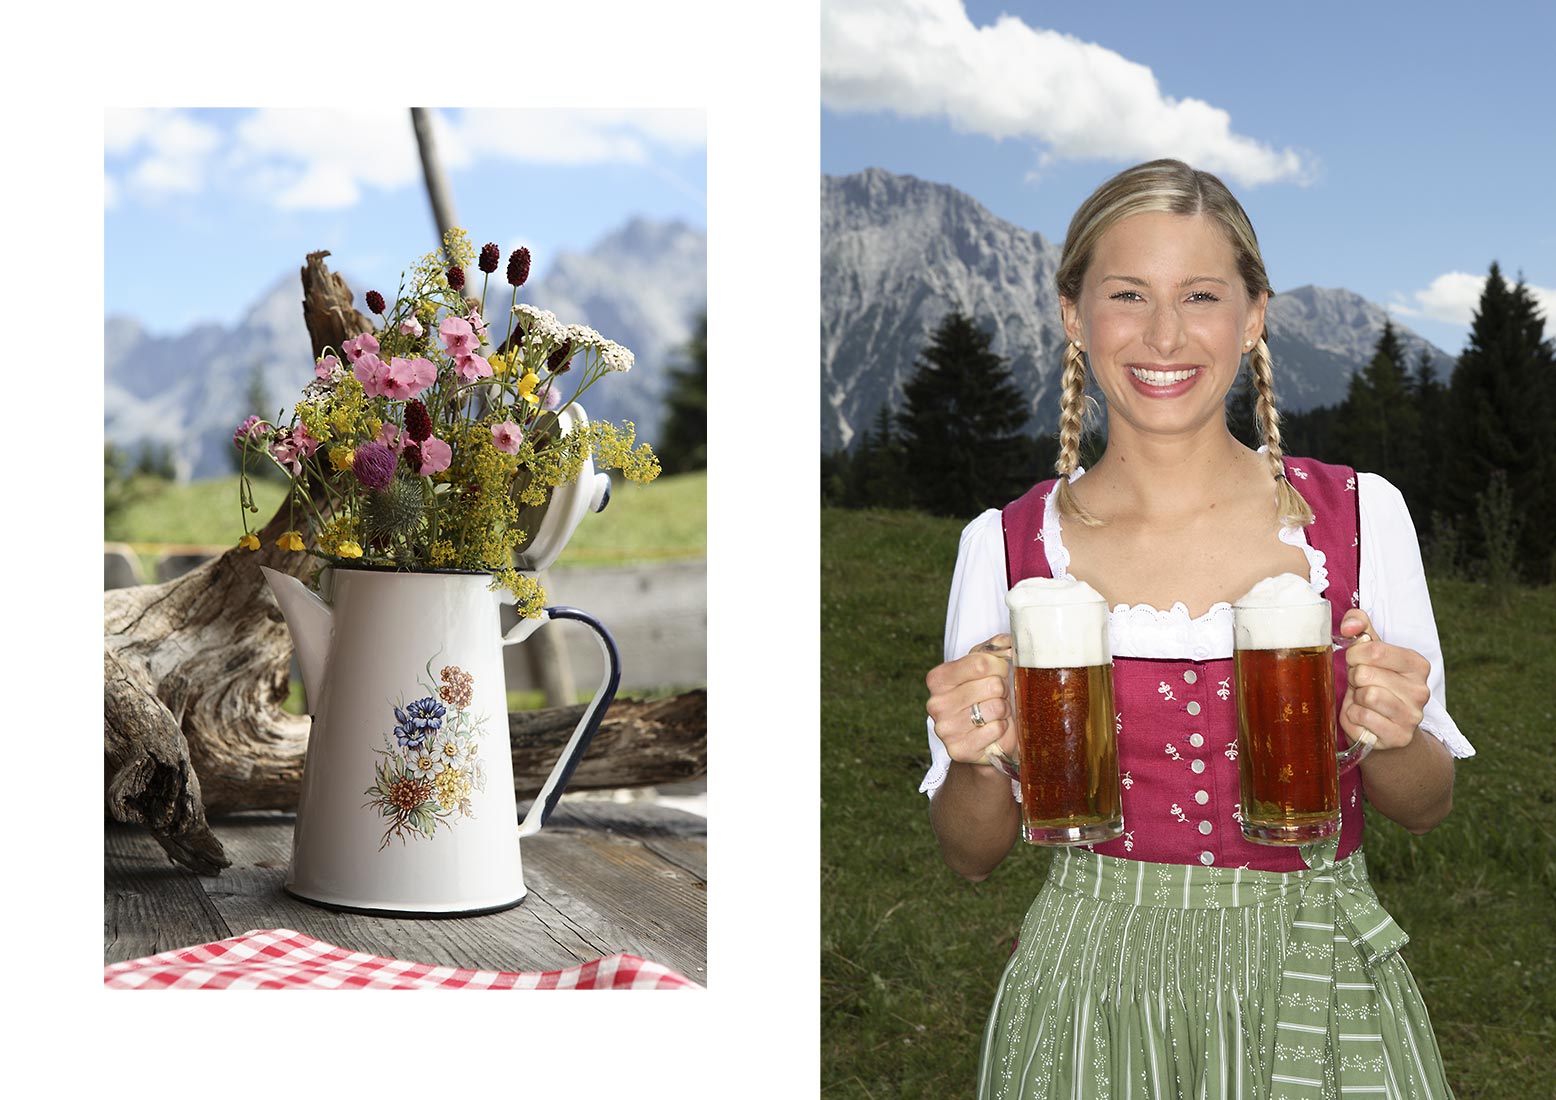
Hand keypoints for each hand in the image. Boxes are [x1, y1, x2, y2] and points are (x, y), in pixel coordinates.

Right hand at [926, 634, 1017, 764]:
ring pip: (996, 707)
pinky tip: (992, 730)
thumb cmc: (986, 700)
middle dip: (1003, 690)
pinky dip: (1002, 729)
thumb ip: (995, 649)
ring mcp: (945, 728)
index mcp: (938, 678)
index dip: (1000, 666)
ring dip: (1003, 710)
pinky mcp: (958, 749)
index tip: (1001, 672)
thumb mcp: (987, 669)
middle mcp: (936, 703)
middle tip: (997, 698)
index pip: (981, 662)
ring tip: (995, 714)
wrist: (984, 741)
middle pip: (992, 685)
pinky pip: (995, 729)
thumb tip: (1008, 640)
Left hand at [1339, 609, 1430, 752]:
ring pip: (1366, 696)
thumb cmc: (1374, 684)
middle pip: (1366, 673)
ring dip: (1354, 698)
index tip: (1355, 662)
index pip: (1375, 650)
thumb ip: (1360, 627)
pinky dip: (1352, 717)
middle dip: (1354, 678)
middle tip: (1361, 685)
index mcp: (1417, 665)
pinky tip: (1362, 717)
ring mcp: (1412, 716)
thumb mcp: (1369, 652)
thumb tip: (1349, 625)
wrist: (1384, 728)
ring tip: (1362, 700)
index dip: (1354, 655)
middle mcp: (1421, 690)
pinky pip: (1361, 718)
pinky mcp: (1399, 736)